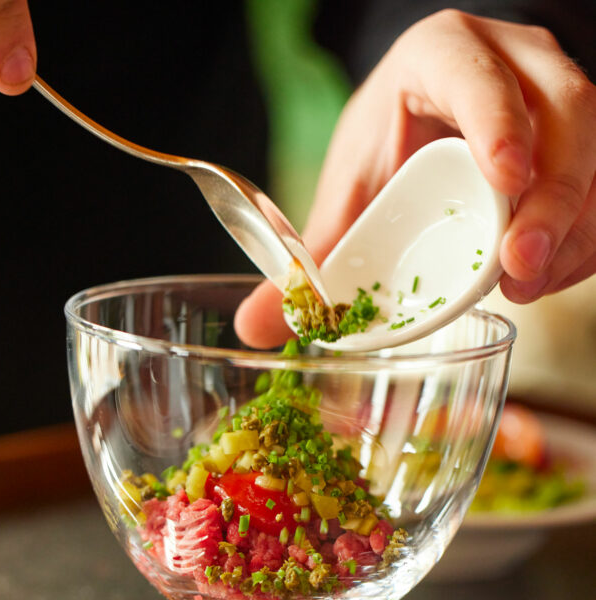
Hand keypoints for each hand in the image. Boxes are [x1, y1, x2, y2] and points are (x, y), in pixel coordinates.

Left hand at [236, 10, 595, 347]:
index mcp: (441, 57)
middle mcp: (514, 64)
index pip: (476, 73)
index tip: (503, 180)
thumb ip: (311, 258)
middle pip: (562, 113)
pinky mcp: (585, 145)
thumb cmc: (389, 150)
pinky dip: (581, 243)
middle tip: (517, 266)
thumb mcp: (348, 195)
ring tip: (526, 286)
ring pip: (595, 153)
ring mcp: (559, 99)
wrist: (429, 130)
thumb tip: (255, 324)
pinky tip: (544, 280)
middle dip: (550, 197)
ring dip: (570, 229)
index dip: (497, 120)